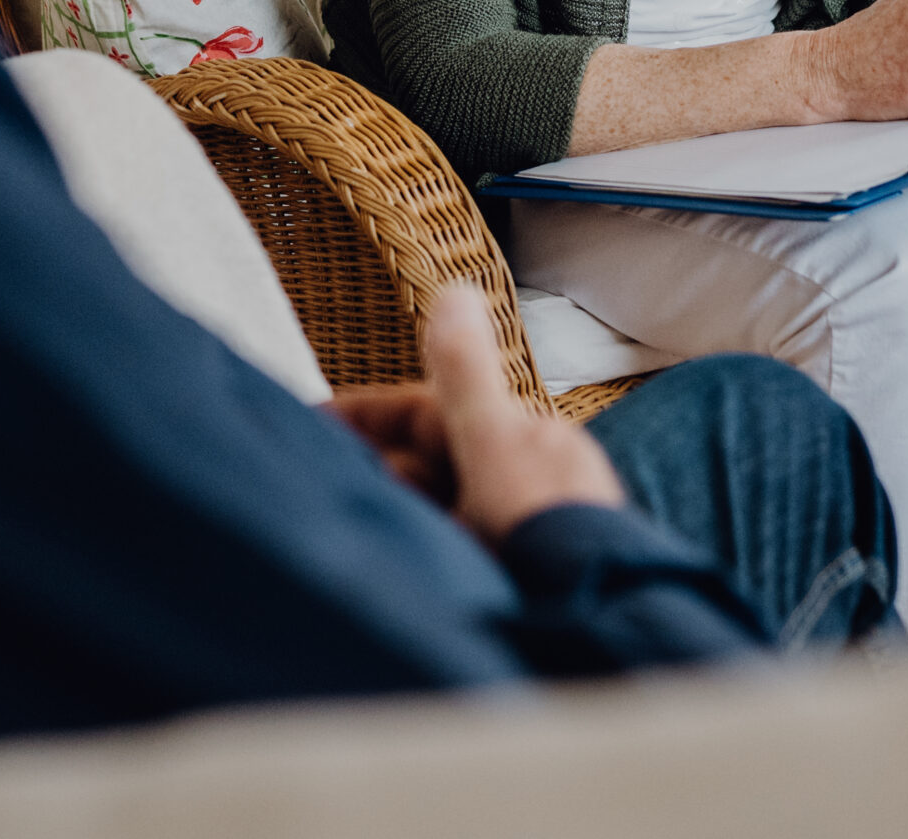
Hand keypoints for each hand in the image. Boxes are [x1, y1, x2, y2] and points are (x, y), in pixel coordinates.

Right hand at [325, 284, 625, 547]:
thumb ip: (465, 371)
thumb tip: (456, 292)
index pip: (420, 412)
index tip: (312, 421)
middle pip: (427, 463)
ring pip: (438, 510)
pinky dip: (427, 550)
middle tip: (326, 488)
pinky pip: (454, 550)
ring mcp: (522, 529)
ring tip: (363, 534)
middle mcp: (524, 478)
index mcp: (516, 437)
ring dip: (403, 516)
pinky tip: (413, 568)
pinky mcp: (522, 576)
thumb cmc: (547, 533)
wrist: (595, 616)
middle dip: (377, 470)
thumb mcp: (493, 444)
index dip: (363, 416)